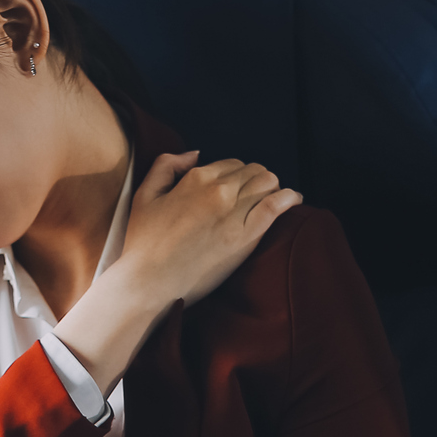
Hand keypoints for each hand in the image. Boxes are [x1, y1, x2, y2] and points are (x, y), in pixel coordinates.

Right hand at [119, 150, 299, 306]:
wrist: (148, 282)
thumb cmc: (142, 243)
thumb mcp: (144, 195)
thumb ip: (167, 165)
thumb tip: (196, 153)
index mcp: (195, 178)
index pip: (231, 164)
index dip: (236, 174)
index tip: (237, 187)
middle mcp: (218, 191)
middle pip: (253, 172)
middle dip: (257, 179)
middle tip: (257, 193)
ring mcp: (233, 213)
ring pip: (268, 184)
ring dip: (273, 186)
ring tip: (275, 195)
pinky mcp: (244, 237)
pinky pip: (275, 207)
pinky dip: (289, 199)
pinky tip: (294, 199)